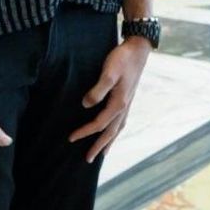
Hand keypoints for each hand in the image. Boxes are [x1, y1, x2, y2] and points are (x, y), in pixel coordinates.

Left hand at [69, 38, 150, 161]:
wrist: (138, 49)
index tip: (71, 138)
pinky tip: (113, 131)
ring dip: (109, 142)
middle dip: (98, 146)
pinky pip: (121, 121)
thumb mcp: (109, 72)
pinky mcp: (127, 98)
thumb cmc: (122, 59)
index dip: (84, 132)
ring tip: (102, 153)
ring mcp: (127, 104)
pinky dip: (116, 131)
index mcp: (119, 103)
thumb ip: (98, 90)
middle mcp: (124, 107)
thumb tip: (86, 105)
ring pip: (118, 129)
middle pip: (110, 132)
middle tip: (88, 159)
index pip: (99, 124)